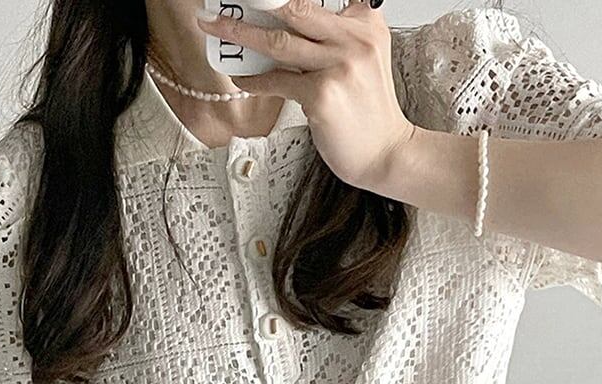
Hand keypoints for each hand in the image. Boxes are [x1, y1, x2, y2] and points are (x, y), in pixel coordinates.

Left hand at [195, 0, 415, 191]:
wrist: (385, 151)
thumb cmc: (367, 112)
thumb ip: (330, 39)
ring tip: (217, 29)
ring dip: (240, 34)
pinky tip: (241, 81)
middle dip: (254, 3)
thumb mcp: (359, 61)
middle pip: (294, 7)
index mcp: (365, 23)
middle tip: (225, 4)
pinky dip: (253, 81)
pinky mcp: (322, 94)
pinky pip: (276, 81)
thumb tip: (279, 29)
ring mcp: (339, 66)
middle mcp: (354, 38)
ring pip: (278, 42)